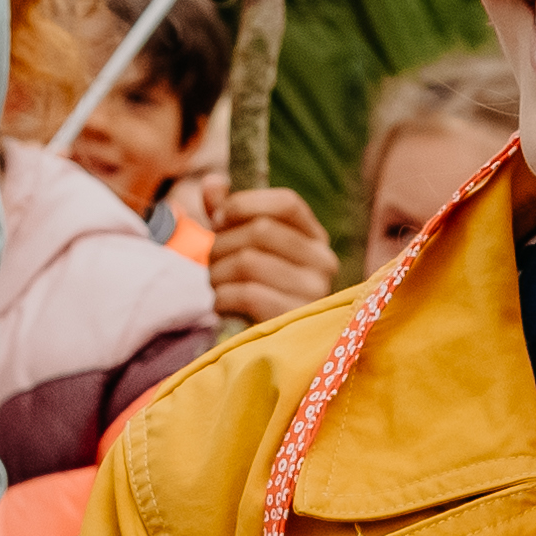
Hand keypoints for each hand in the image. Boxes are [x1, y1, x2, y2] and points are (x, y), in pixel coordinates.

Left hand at [206, 185, 338, 328]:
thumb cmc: (255, 294)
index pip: (287, 202)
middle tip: (211, 263)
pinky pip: (248, 294)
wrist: (269, 352)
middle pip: (261, 231)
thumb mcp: (243, 250)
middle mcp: (324, 262)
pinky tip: (222, 305)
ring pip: (249, 261)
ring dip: (217, 274)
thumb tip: (212, 182)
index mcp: (315, 240)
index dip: (246, 203)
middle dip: (222, 245)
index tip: (220, 219)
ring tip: (216, 286)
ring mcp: (314, 292)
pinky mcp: (296, 319)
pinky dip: (223, 298)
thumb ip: (228, 216)